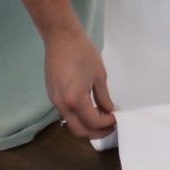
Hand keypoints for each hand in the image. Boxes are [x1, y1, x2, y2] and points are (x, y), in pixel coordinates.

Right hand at [44, 19, 115, 139]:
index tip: (116, 119)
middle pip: (80, 131)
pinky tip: (88, 109)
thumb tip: (109, 111)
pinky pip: (65, 114)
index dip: (107, 124)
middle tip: (109, 126)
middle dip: (96, 132)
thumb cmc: (82, 52)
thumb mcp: (99, 75)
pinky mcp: (52, 95)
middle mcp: (62, 105)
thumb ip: (104, 98)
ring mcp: (55, 101)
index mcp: (76, 100)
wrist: (61, 38)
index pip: (93, 122)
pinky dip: (77, 117)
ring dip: (86, 126)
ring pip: (71, 124)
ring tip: (101, 118)